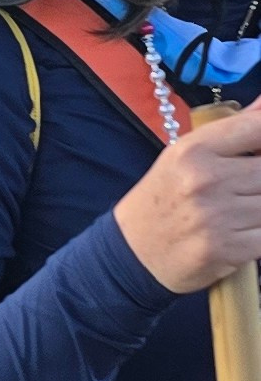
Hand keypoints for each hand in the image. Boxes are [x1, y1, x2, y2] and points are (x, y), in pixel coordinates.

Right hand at [116, 103, 260, 292]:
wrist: (133, 253)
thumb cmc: (163, 198)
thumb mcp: (184, 155)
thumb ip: (231, 130)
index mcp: (194, 150)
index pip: (257, 127)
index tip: (258, 150)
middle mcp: (205, 180)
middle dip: (260, 179)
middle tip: (246, 186)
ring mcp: (217, 217)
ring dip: (259, 206)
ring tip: (242, 207)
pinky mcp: (227, 249)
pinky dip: (259, 233)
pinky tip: (244, 230)